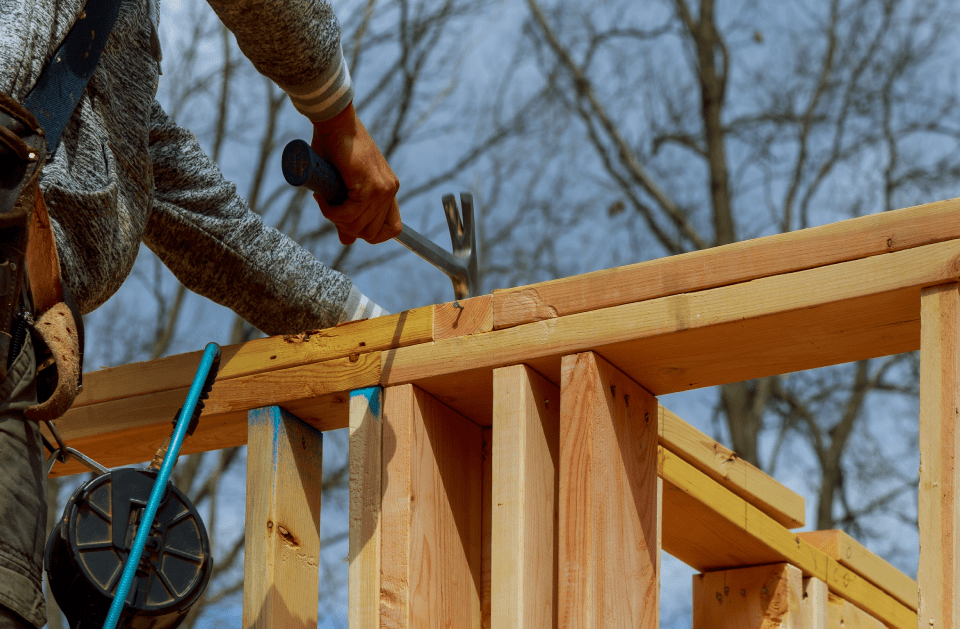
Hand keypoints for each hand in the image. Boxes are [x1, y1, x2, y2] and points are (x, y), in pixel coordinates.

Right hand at [311, 103, 400, 244]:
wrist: (335, 122)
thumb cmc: (334, 148)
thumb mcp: (342, 187)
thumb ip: (348, 213)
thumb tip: (347, 242)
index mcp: (388, 189)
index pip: (392, 229)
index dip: (370, 234)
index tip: (348, 223)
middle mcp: (390, 190)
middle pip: (372, 233)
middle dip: (346, 227)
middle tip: (329, 207)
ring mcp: (383, 189)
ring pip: (357, 226)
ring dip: (334, 218)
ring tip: (324, 199)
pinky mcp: (370, 187)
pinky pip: (348, 214)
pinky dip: (331, 211)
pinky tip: (323, 198)